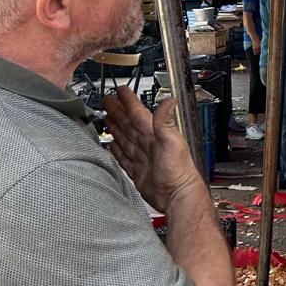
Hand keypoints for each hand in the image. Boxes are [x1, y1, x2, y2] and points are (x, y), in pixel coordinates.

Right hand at [104, 88, 202, 213]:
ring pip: (125, 138)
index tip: (121, 90)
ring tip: (106, 117)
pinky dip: (117, 149)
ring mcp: (142, 157)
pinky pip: (123, 156)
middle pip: (128, 123)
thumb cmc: (178, 171)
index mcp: (154, 134)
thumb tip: (170, 100)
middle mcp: (147, 143)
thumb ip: (166, 121)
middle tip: (108, 100)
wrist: (177, 195)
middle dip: (118, 111)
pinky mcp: (137, 171)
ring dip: (116, 127)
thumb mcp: (172, 142)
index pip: (138, 113)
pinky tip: (112, 144)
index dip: (129, 101)